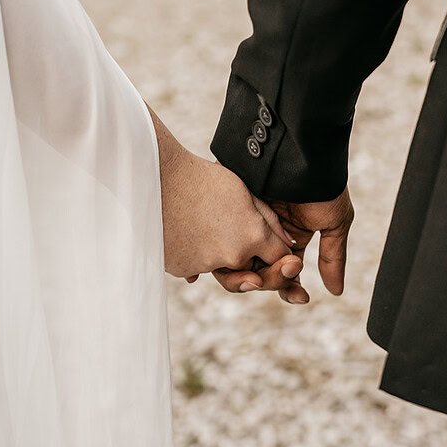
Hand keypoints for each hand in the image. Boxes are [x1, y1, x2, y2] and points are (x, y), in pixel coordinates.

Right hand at [146, 103, 295, 279]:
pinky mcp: (182, 269)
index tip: (269, 242)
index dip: (278, 253)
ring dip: (220, 254)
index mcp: (253, 235)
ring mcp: (206, 265)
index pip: (279, 257)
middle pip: (252, 270)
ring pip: (223, 269)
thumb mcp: (245, 192)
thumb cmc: (203, 178)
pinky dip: (196, 253)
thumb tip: (288, 245)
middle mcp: (233, 256)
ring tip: (205, 221)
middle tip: (232, 229)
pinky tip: (187, 227)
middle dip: (251, 258)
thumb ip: (269, 221)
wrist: (158, 177)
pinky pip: (197, 268)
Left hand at [212, 187, 354, 303]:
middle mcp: (262, 231)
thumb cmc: (321, 182)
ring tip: (257, 276)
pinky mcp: (221, 211)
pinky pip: (209, 242)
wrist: (300, 149)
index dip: (291, 288)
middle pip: (258, 271)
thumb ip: (333, 257)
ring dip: (245, 275)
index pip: (283, 271)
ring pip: (234, 262)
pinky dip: (208, 260)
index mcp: (288, 235)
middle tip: (285, 272)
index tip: (302, 298)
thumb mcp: (334, 221)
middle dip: (273, 279)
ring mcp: (240, 222)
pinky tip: (205, 273)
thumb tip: (336, 292)